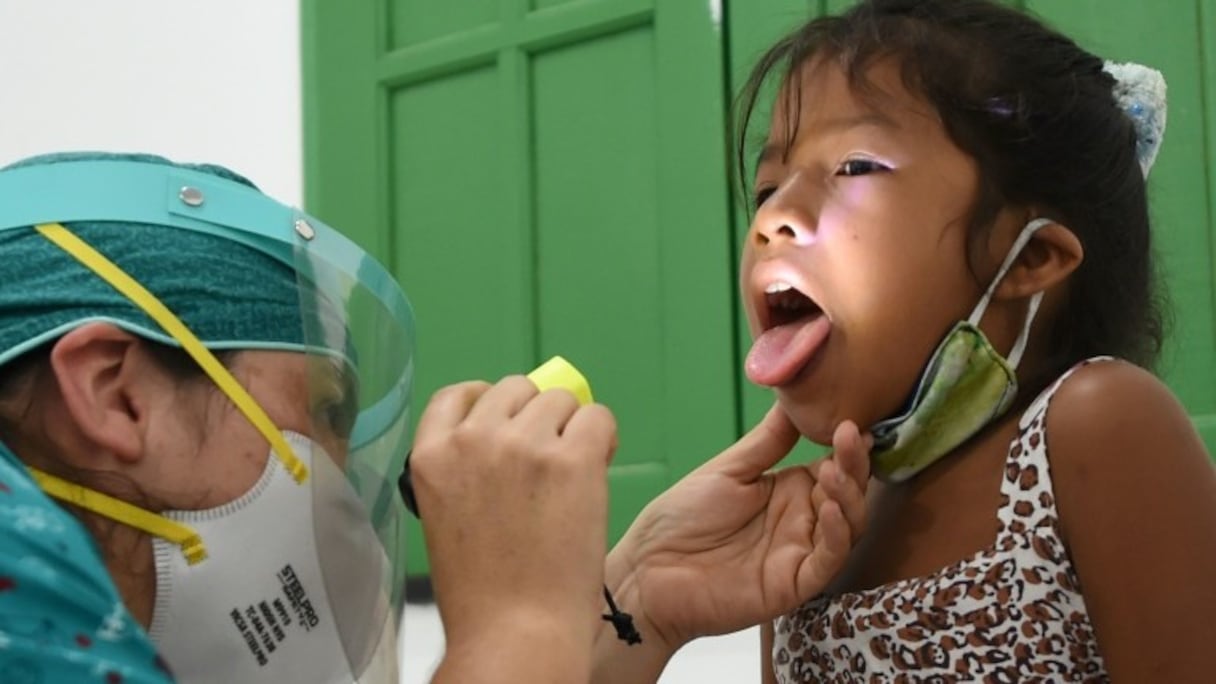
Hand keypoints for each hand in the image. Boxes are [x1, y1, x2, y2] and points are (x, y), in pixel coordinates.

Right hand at [410, 376, 617, 677]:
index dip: (488, 402)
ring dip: (570, 428)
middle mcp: (474, 438)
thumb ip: (467, 468)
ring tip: (571, 474)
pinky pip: (598, 417)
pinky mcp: (573, 458)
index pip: (458, 394)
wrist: (515, 630)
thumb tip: (508, 435)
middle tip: (547, 458)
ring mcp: (524, 445)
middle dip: (534, 416)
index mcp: (431, 455)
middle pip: (515, 389)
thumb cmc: (483, 593)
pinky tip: (597, 468)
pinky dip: (603, 437)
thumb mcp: (447, 516)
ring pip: (559, 400)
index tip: (508, 420)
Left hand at [605, 405, 869, 652]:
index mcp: (788, 490)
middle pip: (847, 493)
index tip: (850, 422)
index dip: (847, 446)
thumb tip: (793, 400)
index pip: (834, 465)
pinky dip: (838, 534)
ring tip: (835, 468)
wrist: (647, 570)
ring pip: (848, 525)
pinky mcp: (794, 584)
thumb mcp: (727, 470)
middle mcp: (801, 520)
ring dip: (849, 496)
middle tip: (850, 437)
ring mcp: (800, 553)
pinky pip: (828, 560)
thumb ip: (767, 442)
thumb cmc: (680, 518)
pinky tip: (831, 508)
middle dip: (854, 464)